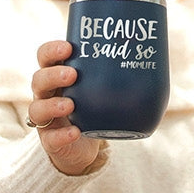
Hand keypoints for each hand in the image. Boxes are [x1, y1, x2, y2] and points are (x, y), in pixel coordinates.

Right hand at [28, 40, 102, 176]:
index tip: (68, 47)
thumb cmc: (92, 107)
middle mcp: (47, 95)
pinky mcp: (50, 140)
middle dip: (53, 75)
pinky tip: (75, 132)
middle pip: (39, 80)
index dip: (51, 50)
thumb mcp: (100, 88)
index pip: (44, 57)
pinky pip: (50, 138)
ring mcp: (46, 119)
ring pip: (37, 108)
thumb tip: (156, 59)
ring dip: (53, 104)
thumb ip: (115, 74)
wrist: (83, 145)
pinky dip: (62, 135)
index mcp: (57, 76)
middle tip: (73, 75)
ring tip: (70, 105)